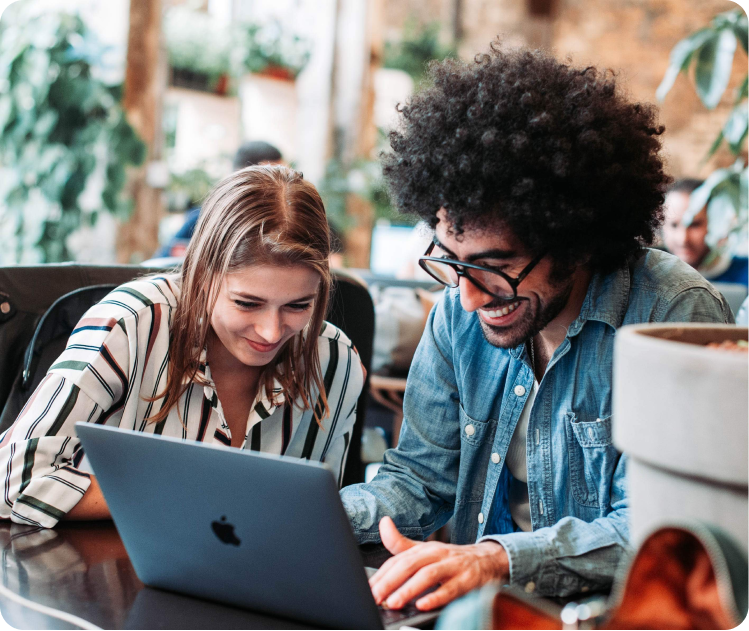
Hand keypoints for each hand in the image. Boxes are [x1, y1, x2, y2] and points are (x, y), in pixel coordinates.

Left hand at [369, 516, 508, 610]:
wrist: (487, 560)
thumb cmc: (450, 559)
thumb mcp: (425, 551)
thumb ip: (401, 543)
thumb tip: (383, 523)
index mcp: (424, 548)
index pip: (398, 559)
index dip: (382, 574)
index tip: (369, 588)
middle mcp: (437, 554)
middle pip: (410, 564)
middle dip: (391, 581)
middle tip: (376, 597)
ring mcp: (453, 566)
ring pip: (428, 575)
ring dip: (409, 589)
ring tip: (394, 602)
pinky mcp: (467, 580)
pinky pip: (451, 589)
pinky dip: (436, 597)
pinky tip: (423, 604)